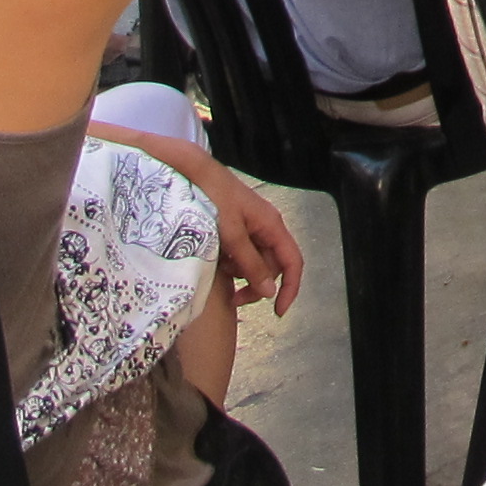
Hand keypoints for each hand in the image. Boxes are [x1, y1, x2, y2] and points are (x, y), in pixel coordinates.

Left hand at [180, 152, 304, 313]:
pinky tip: (216, 259)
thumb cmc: (214, 198)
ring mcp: (250, 227)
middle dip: (256, 284)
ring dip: (240, 273)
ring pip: (254, 261)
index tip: (277, 312)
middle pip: (272, 266)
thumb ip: (250, 263)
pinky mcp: (236, 228)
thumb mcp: (232, 235)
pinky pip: (241, 253)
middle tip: (235, 299)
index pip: (293, 262)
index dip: (290, 288)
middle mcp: (266, 227)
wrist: (193, 173)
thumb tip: (270, 291)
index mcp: (272, 226)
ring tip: (219, 270)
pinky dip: (230, 263)